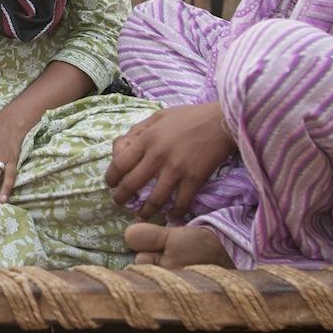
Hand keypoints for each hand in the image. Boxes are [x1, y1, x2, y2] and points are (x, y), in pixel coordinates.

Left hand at [104, 102, 234, 220]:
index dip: (111, 178)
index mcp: (147, 138)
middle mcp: (158, 155)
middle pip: (132, 184)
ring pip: (155, 199)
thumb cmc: (189, 117)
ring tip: (141, 216)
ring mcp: (176, 169)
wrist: (222, 121)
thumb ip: (138, 130)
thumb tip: (120, 147)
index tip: (110, 184)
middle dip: (121, 198)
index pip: (120, 163)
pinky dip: (175, 213)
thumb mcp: (158, 116)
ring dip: (145, 212)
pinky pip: (181, 203)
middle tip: (120, 203)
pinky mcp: (194, 179)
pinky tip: (171, 215)